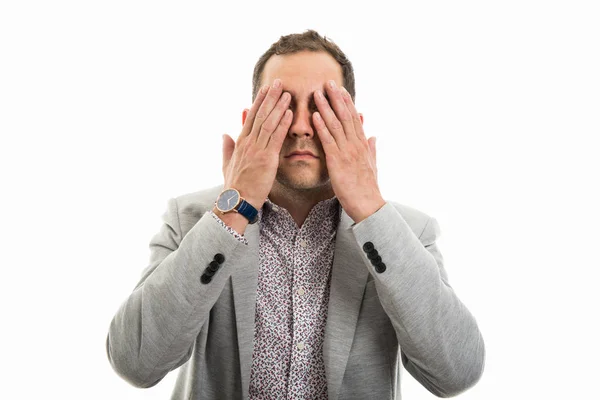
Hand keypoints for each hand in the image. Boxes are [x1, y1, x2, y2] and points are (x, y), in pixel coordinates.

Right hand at [221, 78, 291, 208]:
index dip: (259, 101)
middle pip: (260, 115)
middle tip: (278, 83)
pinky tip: (290, 113)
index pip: (250, 116)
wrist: (236, 201)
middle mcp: (248, 142)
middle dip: (270, 97)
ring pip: (269, 122)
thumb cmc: (234, 185)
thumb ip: (226, 147)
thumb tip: (225, 134)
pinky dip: (283, 124)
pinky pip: (276, 137)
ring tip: (287, 93)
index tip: (265, 89)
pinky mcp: (266, 158)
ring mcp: (257, 149)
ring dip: (279, 106)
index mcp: (240, 142)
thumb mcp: (226, 164)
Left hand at [312, 80, 384, 222]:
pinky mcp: (337, 162)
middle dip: (336, 98)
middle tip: (327, 82)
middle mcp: (356, 144)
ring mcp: (347, 152)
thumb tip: (373, 136)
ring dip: (326, 107)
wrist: (368, 205)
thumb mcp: (373, 165)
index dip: (347, 103)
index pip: (354, 119)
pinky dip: (321, 127)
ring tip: (317, 93)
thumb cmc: (368, 188)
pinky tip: (314, 116)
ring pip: (336, 124)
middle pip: (345, 116)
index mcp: (363, 145)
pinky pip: (328, 141)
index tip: (340, 90)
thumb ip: (372, 149)